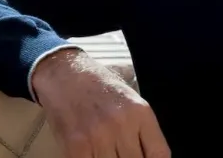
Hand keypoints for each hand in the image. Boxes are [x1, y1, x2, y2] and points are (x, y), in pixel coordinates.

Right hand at [31, 48, 169, 157]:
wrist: (63, 73)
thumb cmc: (97, 85)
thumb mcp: (129, 98)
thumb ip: (140, 127)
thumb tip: (146, 153)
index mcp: (140, 112)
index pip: (159, 154)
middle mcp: (122, 125)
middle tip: (121, 154)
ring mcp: (99, 136)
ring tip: (106, 151)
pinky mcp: (76, 146)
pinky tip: (90, 154)